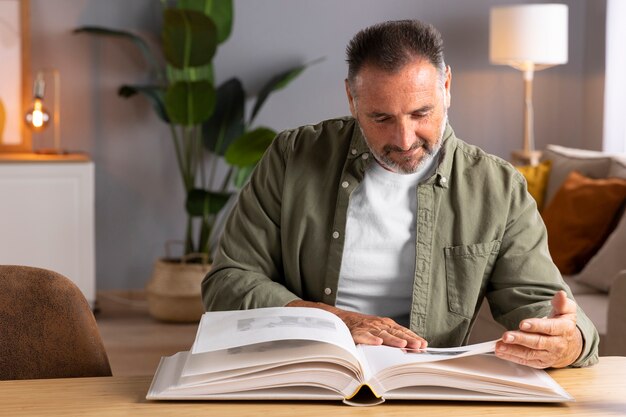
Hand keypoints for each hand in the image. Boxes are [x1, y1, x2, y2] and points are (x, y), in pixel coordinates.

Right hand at [286, 300, 426, 348]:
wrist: (337, 319)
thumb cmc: (358, 327)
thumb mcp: (376, 329)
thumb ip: (389, 336)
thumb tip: (408, 347)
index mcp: (384, 324)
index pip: (402, 331)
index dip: (413, 337)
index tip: (424, 345)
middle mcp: (378, 324)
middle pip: (395, 332)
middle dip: (408, 339)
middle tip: (419, 346)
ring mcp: (367, 328)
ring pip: (382, 334)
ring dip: (393, 339)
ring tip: (403, 344)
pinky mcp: (355, 332)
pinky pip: (363, 336)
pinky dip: (370, 339)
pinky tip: (377, 343)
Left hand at [495, 291, 582, 368]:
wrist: (570, 346)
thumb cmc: (564, 325)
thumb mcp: (567, 311)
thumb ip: (562, 303)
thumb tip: (560, 294)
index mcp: (564, 329)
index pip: (550, 328)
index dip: (536, 326)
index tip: (522, 324)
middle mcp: (557, 344)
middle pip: (537, 342)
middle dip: (520, 339)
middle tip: (506, 336)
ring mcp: (548, 355)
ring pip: (530, 354)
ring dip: (513, 350)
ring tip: (499, 346)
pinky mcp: (540, 363)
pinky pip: (526, 361)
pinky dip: (512, 357)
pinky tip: (501, 352)